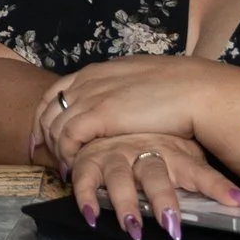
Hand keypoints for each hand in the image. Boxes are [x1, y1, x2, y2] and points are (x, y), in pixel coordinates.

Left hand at [33, 55, 239, 170]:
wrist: (197, 90)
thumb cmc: (179, 88)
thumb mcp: (140, 82)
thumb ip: (121, 90)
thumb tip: (119, 103)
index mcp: (97, 71)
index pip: (55, 92)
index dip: (45, 115)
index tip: (42, 135)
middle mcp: (88, 81)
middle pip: (48, 109)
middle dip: (43, 135)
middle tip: (44, 157)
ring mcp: (92, 96)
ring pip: (55, 125)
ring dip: (56, 150)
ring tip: (65, 168)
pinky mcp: (99, 114)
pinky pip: (67, 137)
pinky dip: (66, 154)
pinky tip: (75, 167)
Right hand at [65, 132, 239, 239]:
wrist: (114, 110)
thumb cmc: (155, 140)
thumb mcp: (185, 151)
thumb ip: (207, 176)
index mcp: (173, 152)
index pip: (201, 172)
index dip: (219, 188)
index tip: (239, 203)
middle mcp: (145, 152)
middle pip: (155, 176)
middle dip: (162, 200)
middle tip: (172, 225)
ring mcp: (115, 155)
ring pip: (119, 178)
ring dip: (126, 203)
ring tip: (133, 228)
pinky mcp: (90, 160)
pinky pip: (84, 180)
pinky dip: (86, 198)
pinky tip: (91, 217)